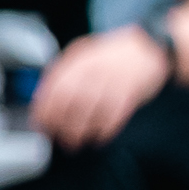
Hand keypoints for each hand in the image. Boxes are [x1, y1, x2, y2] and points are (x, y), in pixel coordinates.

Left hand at [30, 26, 170, 149]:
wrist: (148, 47)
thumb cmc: (112, 56)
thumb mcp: (83, 56)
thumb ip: (65, 75)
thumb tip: (44, 100)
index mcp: (78, 59)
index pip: (54, 87)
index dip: (44, 109)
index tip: (40, 123)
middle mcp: (94, 68)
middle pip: (70, 99)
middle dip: (61, 123)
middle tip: (58, 137)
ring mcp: (113, 80)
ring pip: (91, 109)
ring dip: (80, 130)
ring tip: (75, 141)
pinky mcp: (131, 92)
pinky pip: (115, 115)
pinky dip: (105, 130)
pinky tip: (99, 137)